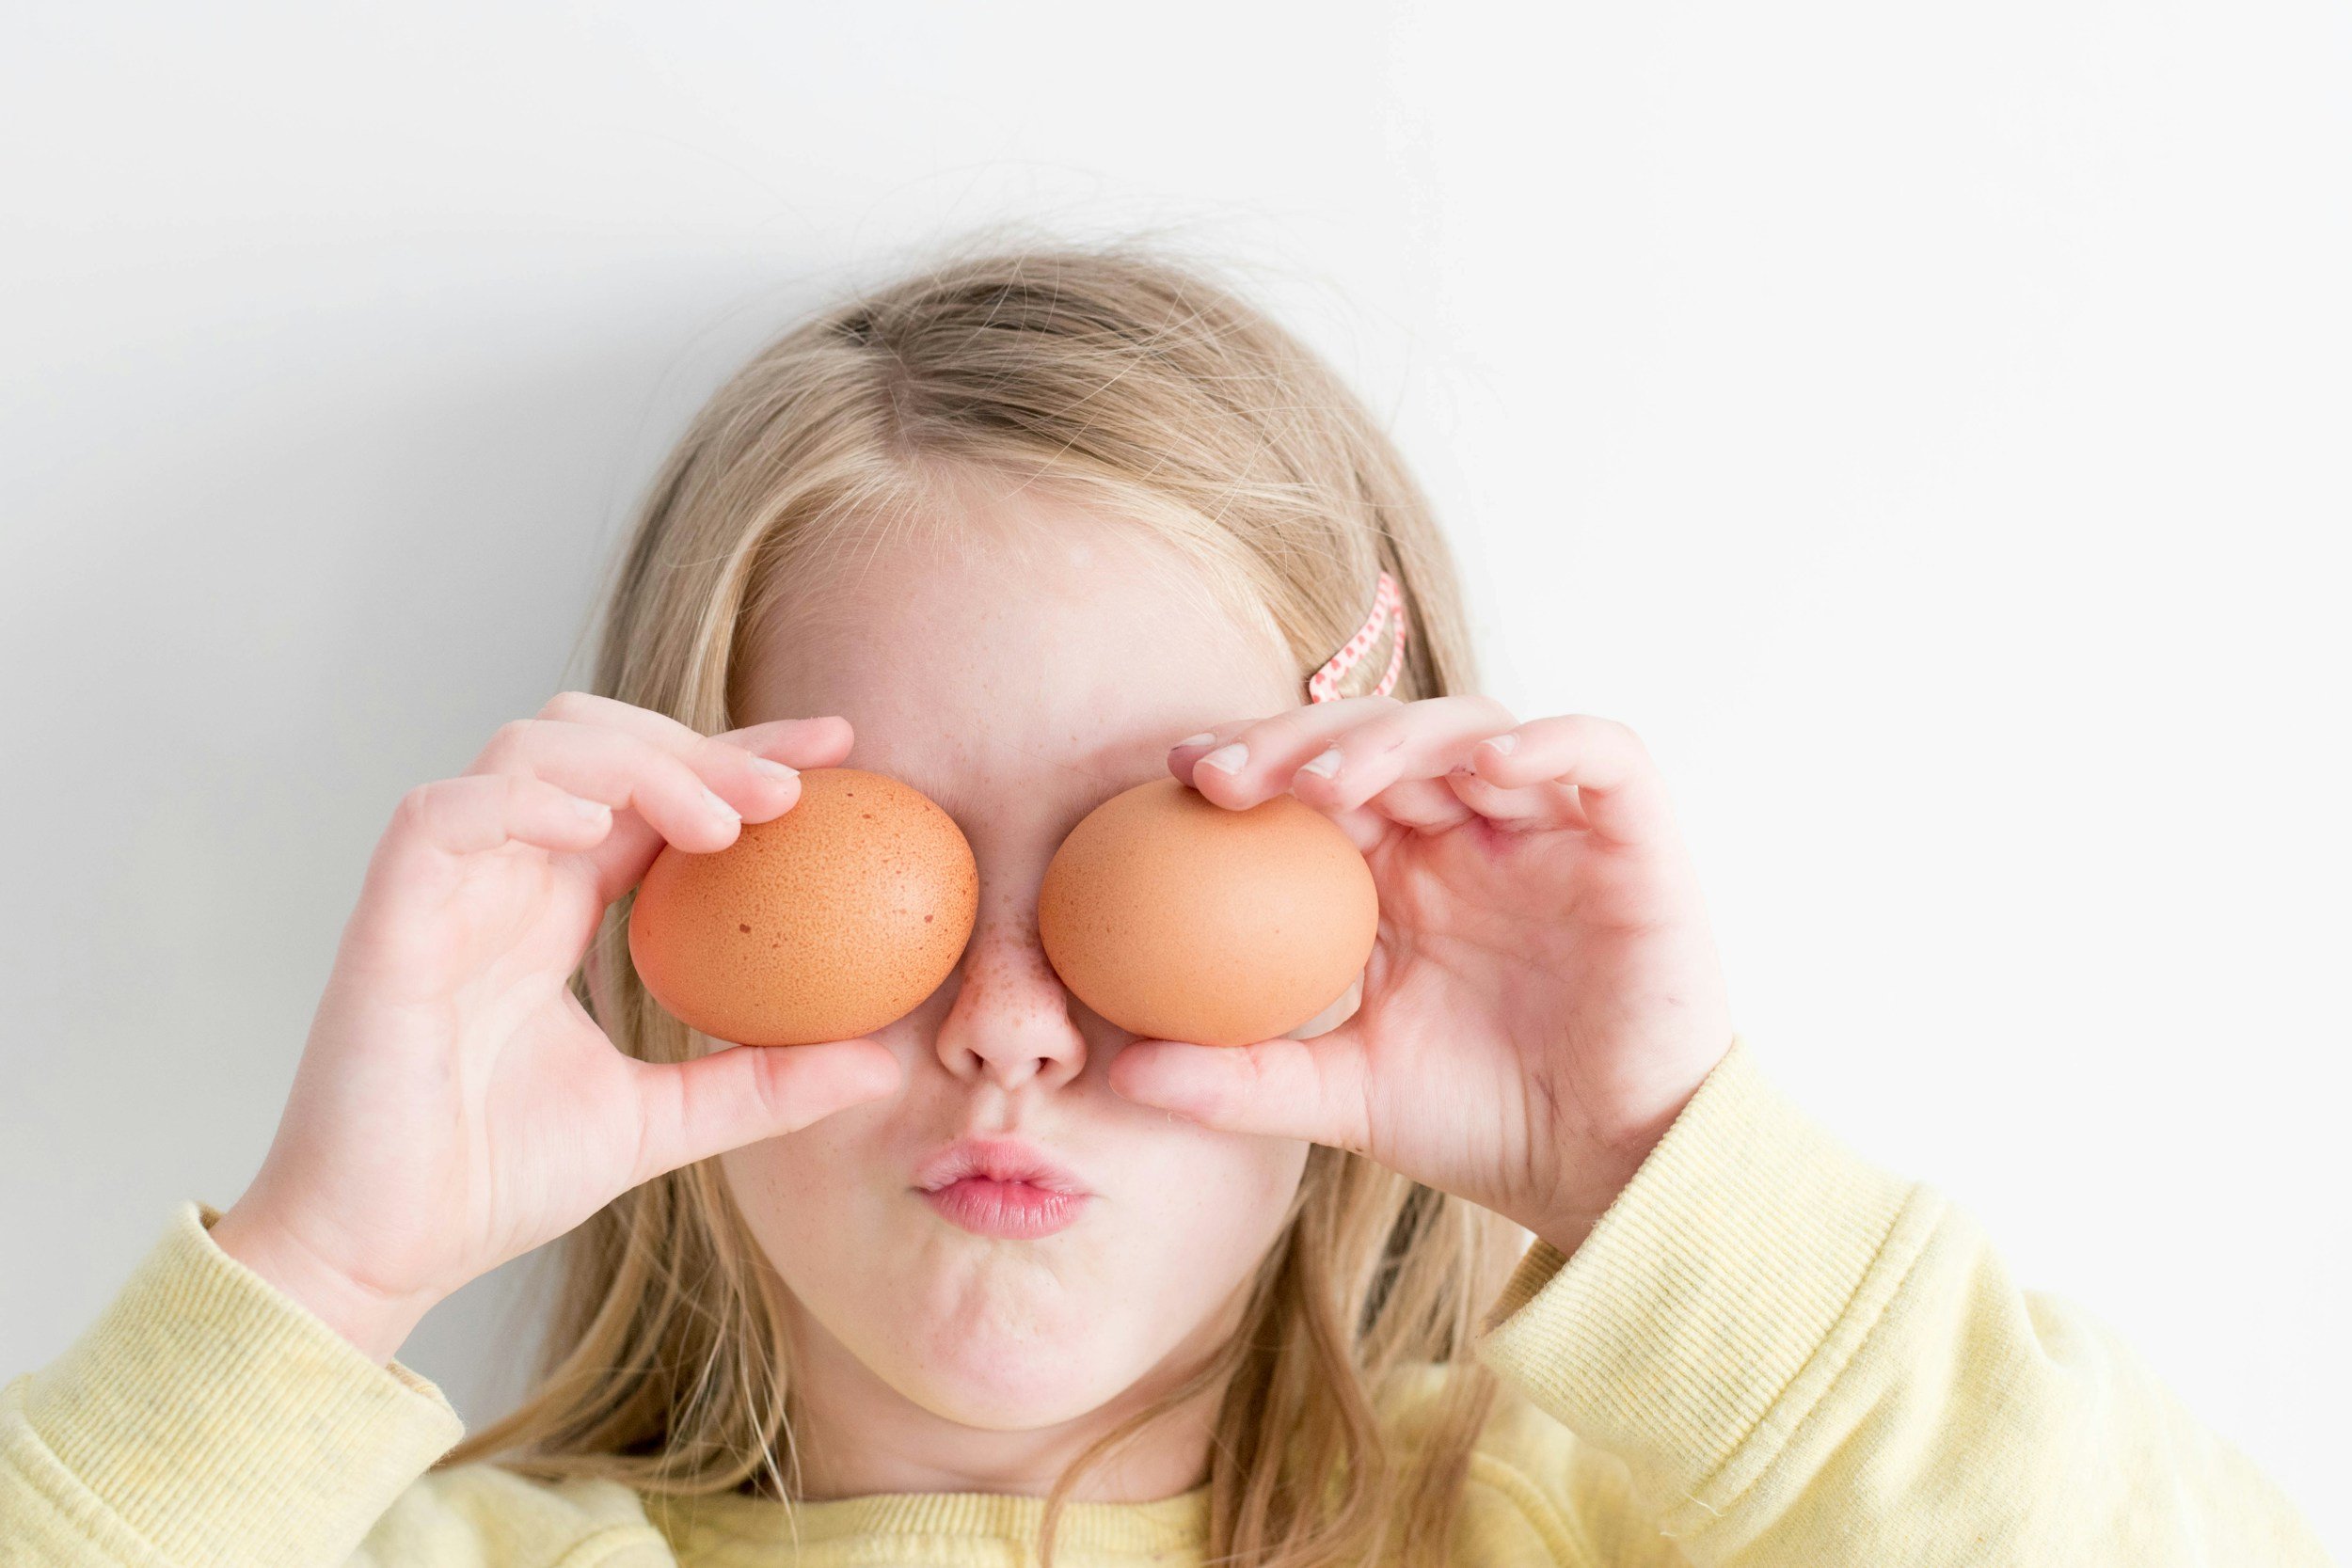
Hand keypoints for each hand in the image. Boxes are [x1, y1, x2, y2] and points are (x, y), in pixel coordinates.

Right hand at [210, 693, 902, 1362]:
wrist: (380, 1256)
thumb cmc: (494, 1183)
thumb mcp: (664, 1123)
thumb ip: (763, 1085)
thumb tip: (884, 1066)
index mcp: (557, 907)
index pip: (656, 793)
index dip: (740, 755)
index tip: (840, 753)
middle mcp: (503, 877)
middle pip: (598, 739)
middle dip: (699, 744)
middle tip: (794, 789)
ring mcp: (443, 887)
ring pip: (528, 748)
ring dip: (632, 761)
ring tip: (718, 825)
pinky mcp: (388, 915)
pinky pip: (445, 812)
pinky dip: (523, 798)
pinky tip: (597, 823)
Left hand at [1106, 696, 1733, 1253]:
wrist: (1610, 1174)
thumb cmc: (1482, 1127)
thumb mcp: (1342, 1098)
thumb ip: (1240, 1078)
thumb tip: (1119, 1074)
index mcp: (1398, 873)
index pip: (1316, 782)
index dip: (1251, 760)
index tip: (1174, 777)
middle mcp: (1469, 832)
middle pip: (1378, 737)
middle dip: (1296, 739)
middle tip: (1224, 776)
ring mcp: (1549, 827)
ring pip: (1471, 728)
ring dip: (1395, 739)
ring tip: (1328, 784)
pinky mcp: (1634, 836)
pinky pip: (1600, 753)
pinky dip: (1547, 743)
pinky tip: (1484, 768)